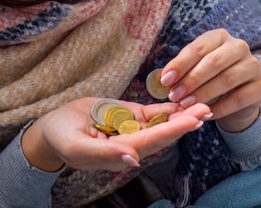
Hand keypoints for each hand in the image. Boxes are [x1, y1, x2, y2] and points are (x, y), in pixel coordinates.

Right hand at [21, 97, 210, 171]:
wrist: (53, 127)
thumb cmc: (62, 138)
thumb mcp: (77, 147)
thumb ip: (105, 155)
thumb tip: (133, 159)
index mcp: (122, 153)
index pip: (152, 141)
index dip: (173, 131)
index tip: (192, 121)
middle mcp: (132, 143)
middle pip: (164, 132)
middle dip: (185, 121)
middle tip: (207, 109)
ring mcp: (132, 129)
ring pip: (162, 122)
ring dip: (182, 114)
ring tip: (203, 102)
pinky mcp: (129, 116)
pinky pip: (152, 113)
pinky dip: (169, 107)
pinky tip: (184, 100)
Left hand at [159, 29, 260, 132]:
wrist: (238, 95)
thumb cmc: (210, 77)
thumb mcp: (195, 69)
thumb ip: (182, 70)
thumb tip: (163, 78)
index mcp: (219, 36)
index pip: (198, 48)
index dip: (180, 64)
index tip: (165, 80)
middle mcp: (239, 46)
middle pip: (213, 62)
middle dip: (191, 80)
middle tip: (174, 96)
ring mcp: (253, 65)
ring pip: (227, 79)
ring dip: (203, 94)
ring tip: (186, 105)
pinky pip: (238, 98)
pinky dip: (220, 108)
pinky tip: (205, 113)